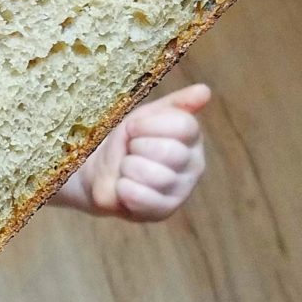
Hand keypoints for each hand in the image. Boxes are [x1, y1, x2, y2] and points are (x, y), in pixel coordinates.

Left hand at [55, 83, 210, 221]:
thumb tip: (205, 90)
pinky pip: (143, 197)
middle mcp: (194, 164)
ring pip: (157, 176)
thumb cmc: (125, 141)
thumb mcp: (146, 115)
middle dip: (138, 148)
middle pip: (171, 152)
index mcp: (192, 137)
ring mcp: (181, 190)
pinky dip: (125, 189)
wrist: (96, 170)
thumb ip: (176, 104)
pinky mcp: (163, 211)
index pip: (183, 126)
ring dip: (129, 169)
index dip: (148, 126)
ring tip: (126, 168)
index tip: (133, 129)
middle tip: (130, 151)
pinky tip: (123, 186)